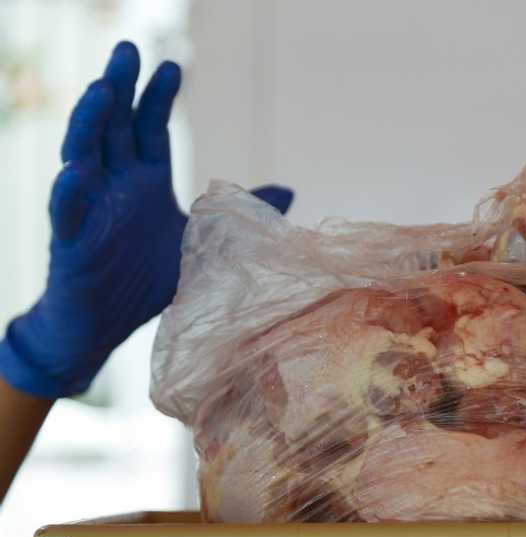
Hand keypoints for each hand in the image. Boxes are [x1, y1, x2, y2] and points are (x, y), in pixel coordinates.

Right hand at [0, 42, 293, 398]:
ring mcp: (89, 209)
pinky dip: (70, 192)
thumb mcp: (204, 242)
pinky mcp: (71, 243)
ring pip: (83, 154)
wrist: (107, 326)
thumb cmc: (146, 281)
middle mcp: (114, 185)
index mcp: (145, 181)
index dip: (158, 97)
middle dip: (120, 87)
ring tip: (100, 91)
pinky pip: (67, 213)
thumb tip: (288, 191)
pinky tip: (76, 171)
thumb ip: (239, 213)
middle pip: (113, 125)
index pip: (149, 128)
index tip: (174, 67)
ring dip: (90, 122)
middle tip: (127, 49)